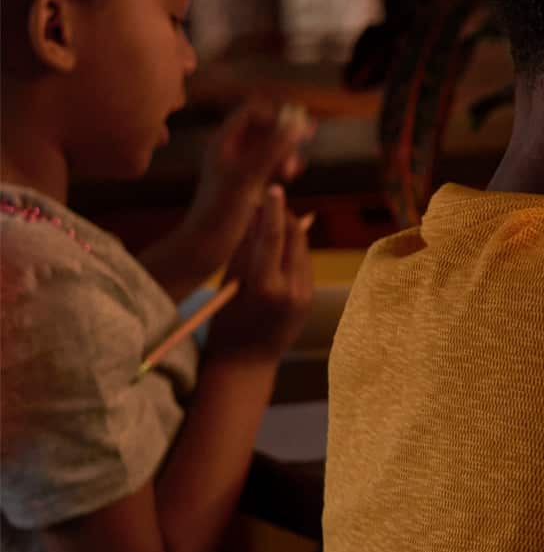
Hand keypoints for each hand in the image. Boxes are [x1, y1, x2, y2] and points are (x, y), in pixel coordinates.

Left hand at [154, 100, 313, 294]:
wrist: (204, 246)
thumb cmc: (220, 212)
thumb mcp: (248, 177)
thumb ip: (272, 148)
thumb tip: (298, 123)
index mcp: (223, 142)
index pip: (253, 111)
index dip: (276, 114)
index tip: (297, 128)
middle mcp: (231, 150)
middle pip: (265, 126)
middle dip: (286, 133)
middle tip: (304, 142)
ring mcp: (240, 167)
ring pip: (271, 146)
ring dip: (287, 151)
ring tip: (291, 169)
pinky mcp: (248, 184)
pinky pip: (271, 164)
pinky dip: (283, 165)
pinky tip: (288, 177)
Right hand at [206, 186, 314, 362]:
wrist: (246, 363)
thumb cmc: (225, 323)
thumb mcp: (229, 284)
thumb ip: (244, 250)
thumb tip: (255, 215)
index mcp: (265, 287)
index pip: (273, 237)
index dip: (273, 209)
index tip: (272, 188)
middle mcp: (291, 290)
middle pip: (295, 239)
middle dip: (284, 217)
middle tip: (270, 201)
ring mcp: (305, 296)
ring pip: (302, 250)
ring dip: (289, 232)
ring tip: (271, 220)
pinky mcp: (310, 300)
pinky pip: (304, 266)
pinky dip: (293, 251)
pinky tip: (279, 245)